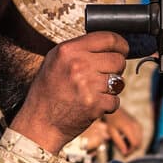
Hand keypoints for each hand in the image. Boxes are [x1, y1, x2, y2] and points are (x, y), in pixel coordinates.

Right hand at [11, 32, 127, 153]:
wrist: (40, 123)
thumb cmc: (47, 92)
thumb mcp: (54, 61)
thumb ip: (79, 50)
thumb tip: (109, 45)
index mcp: (67, 50)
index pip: (107, 38)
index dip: (120, 44)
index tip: (123, 49)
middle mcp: (78, 65)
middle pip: (118, 60)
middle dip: (116, 68)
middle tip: (103, 76)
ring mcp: (87, 85)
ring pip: (119, 81)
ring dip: (111, 88)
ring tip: (94, 92)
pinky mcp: (95, 104)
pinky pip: (116, 100)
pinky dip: (107, 104)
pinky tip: (92, 105)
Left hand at [103, 106, 142, 155]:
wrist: (115, 110)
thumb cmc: (112, 122)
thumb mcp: (112, 133)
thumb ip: (119, 143)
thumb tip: (125, 154)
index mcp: (129, 128)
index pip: (135, 144)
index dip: (130, 151)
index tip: (123, 153)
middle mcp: (136, 127)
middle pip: (139, 144)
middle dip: (132, 149)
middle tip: (123, 150)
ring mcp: (139, 126)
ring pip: (140, 141)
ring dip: (133, 145)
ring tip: (123, 143)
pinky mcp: (139, 125)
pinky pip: (140, 137)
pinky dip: (134, 140)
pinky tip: (126, 138)